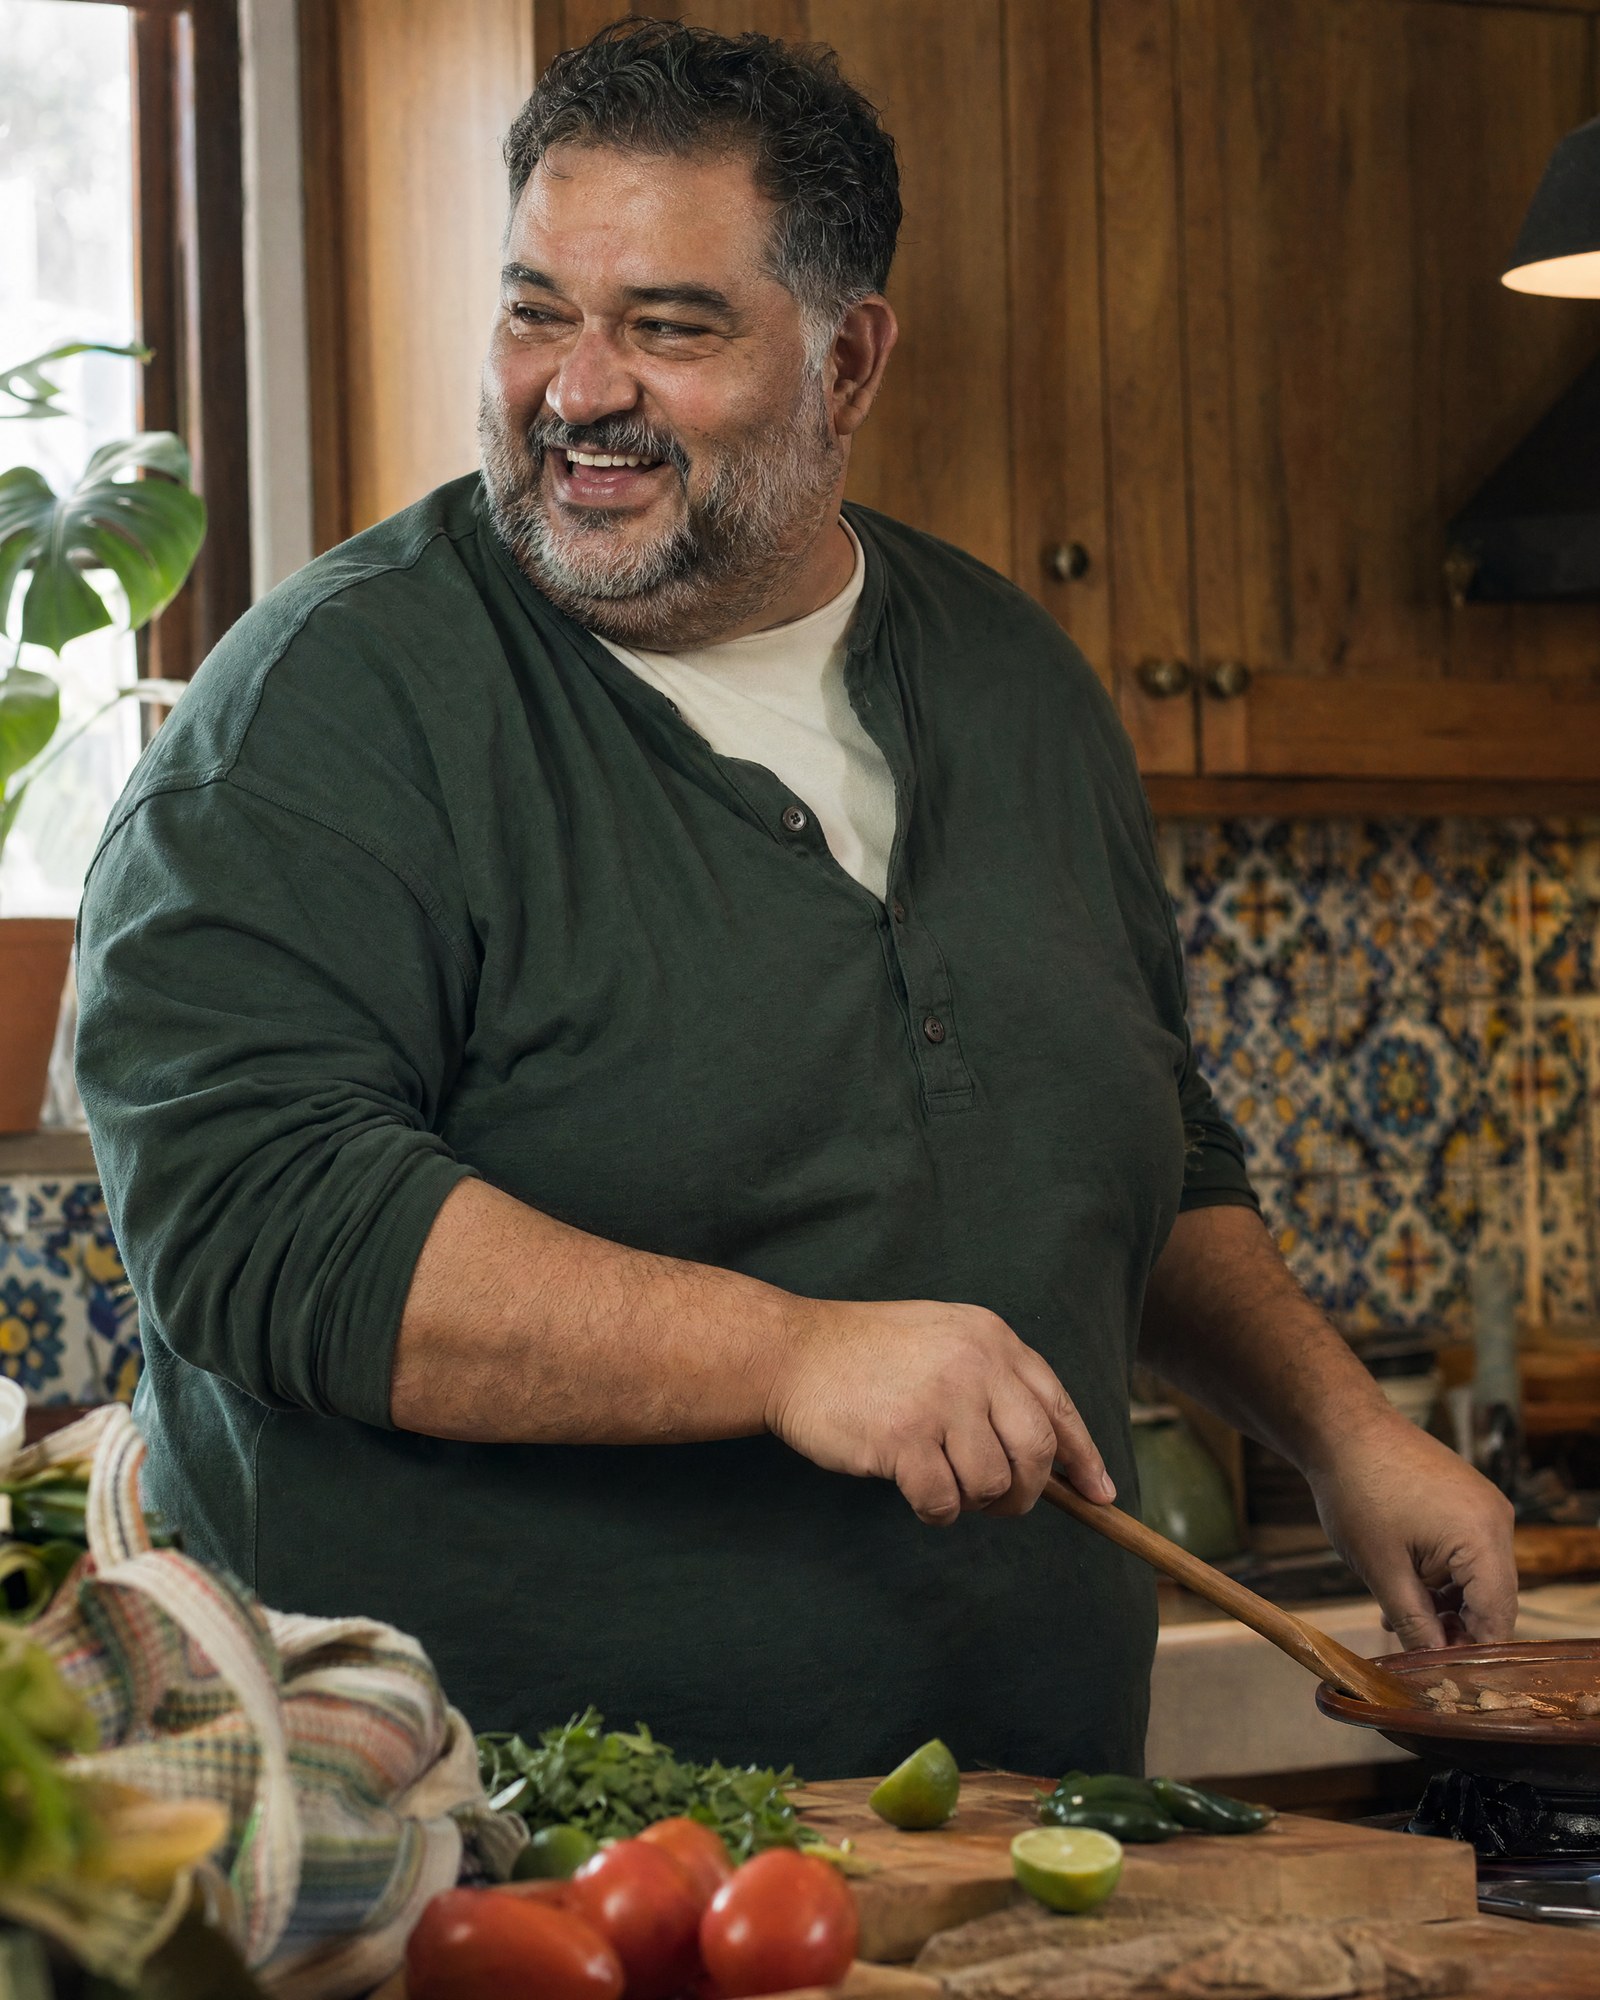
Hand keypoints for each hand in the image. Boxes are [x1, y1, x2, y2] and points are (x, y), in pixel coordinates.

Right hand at [765, 1298, 1114, 1525]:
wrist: (793, 1351)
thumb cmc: (868, 1353)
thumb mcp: (944, 1340)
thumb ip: (994, 1380)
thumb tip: (1053, 1454)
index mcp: (991, 1337)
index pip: (1058, 1404)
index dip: (1083, 1455)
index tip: (1100, 1493)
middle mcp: (976, 1364)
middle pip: (1038, 1451)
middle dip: (1028, 1492)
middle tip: (1002, 1504)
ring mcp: (941, 1401)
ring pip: (994, 1483)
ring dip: (975, 1502)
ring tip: (945, 1486)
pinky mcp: (904, 1438)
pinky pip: (944, 1502)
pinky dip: (936, 1512)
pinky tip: (915, 1494)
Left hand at [1306, 1410, 1516, 1650]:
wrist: (1342, 1427)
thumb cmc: (1357, 1491)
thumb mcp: (1382, 1570)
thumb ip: (1414, 1623)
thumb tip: (1434, 1664)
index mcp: (1483, 1538)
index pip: (1497, 1619)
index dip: (1471, 1652)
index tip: (1440, 1675)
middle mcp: (1496, 1521)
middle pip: (1491, 1599)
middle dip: (1455, 1628)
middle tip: (1414, 1649)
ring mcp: (1484, 1506)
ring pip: (1476, 1577)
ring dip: (1443, 1603)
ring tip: (1398, 1617)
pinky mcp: (1467, 1498)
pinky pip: (1465, 1551)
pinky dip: (1441, 1574)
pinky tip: (1405, 1589)